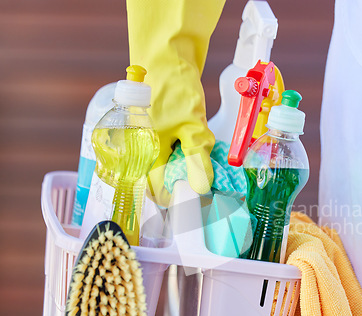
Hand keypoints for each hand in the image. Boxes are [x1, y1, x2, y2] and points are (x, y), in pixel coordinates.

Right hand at [126, 0, 225, 204]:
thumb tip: (201, 187)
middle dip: (185, 182)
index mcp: (143, 153)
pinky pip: (168, 152)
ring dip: (187, 168)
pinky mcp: (155, 134)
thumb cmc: (174, 87)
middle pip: (162, 181)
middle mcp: (139, 151)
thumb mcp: (191, 123)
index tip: (201, 199)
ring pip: (167, 167)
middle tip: (208, 180)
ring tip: (205, 162)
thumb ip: (197, 156)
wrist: (166, 55)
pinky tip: (196, 147)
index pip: (158, 191)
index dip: (180, 198)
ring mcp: (147, 142)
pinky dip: (184, 154)